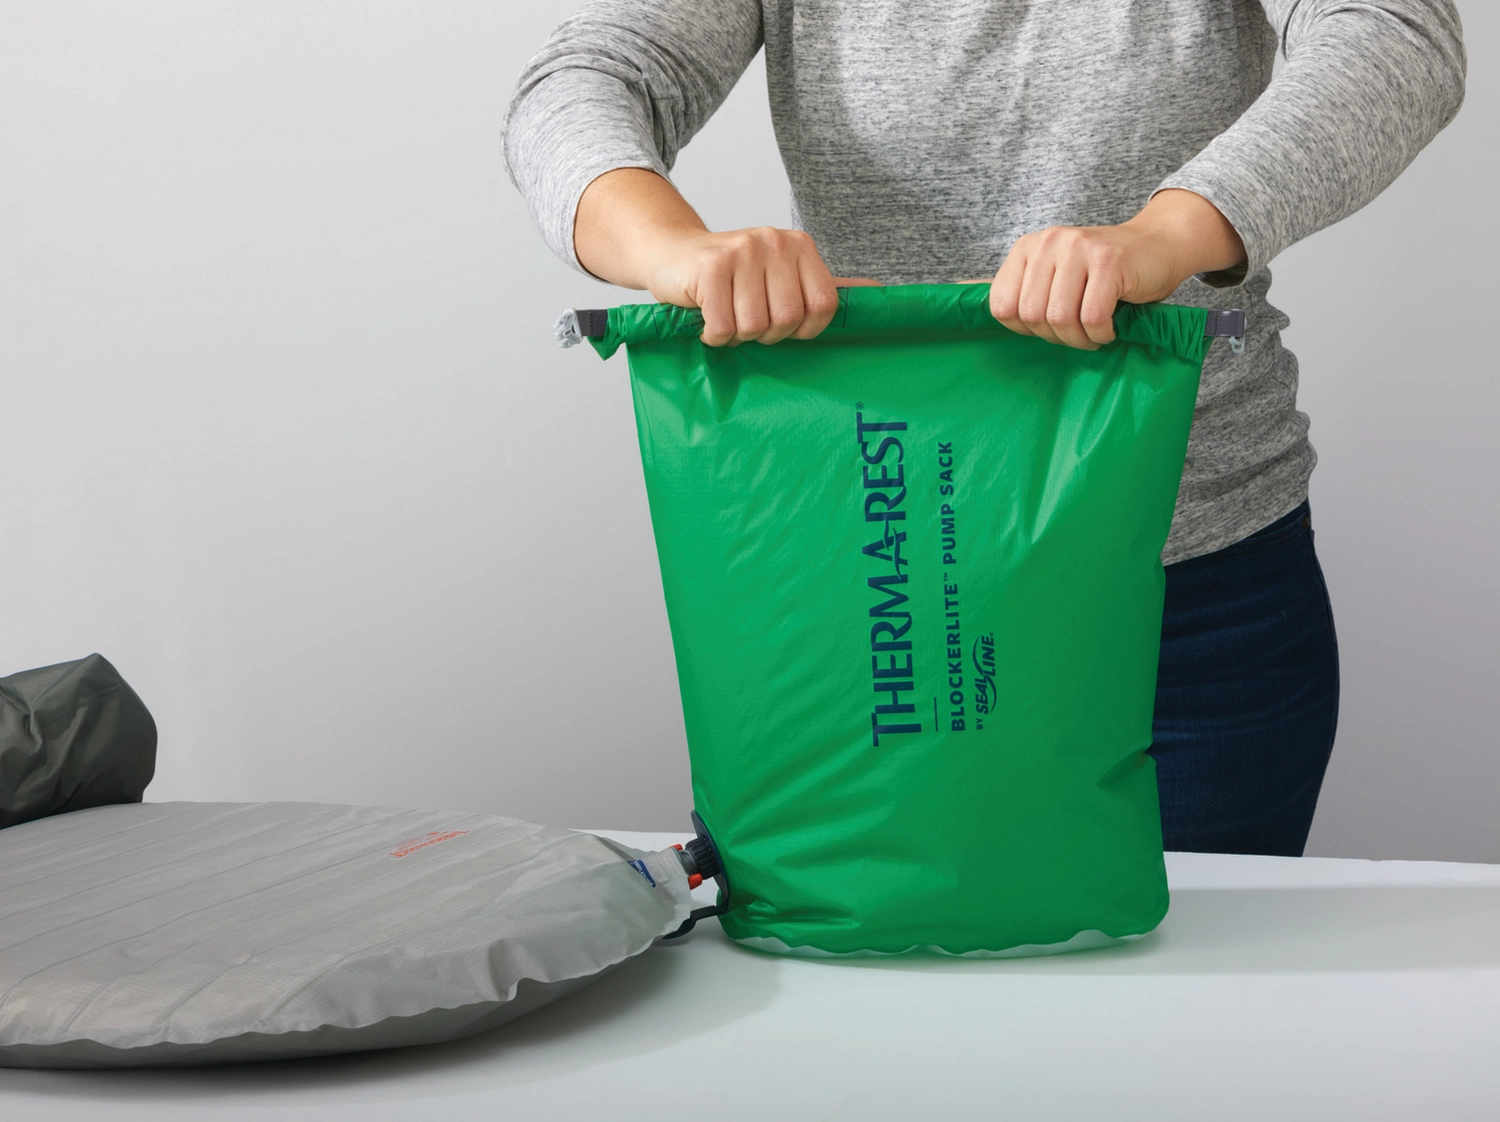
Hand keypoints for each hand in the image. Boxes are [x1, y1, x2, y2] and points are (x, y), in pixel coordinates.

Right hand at [644, 226, 877, 346]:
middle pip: (787, 319)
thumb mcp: (783, 275)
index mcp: (800, 245)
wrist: (673, 255)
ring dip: (736, 334)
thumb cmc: (731, 277)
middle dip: (765, 333)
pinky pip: (723, 326)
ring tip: (725, 314)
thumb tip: (878, 294)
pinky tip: (707, 316)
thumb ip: (825, 286)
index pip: (823, 306)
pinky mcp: (711, 267)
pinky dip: (713, 334)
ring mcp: (742, 251)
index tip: (780, 322)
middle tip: (745, 318)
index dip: (802, 329)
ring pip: (754, 326)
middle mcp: (774, 241)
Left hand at [977, 189, 1245, 349]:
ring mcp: (1079, 249)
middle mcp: (1049, 243)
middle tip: (1078, 332)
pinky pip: (1092, 319)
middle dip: (1056, 337)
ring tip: (1094, 332)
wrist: (1159, 246)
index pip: (1001, 307)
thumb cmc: (1104, 274)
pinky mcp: (1109, 262)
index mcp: (1027, 249)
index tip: (1049, 326)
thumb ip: (1020, 291)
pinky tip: (1110, 327)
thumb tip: (961, 296)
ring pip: (1060, 320)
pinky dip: (1101, 334)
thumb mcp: (1055, 277)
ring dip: (1080, 339)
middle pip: (1032, 317)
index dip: (1025, 329)